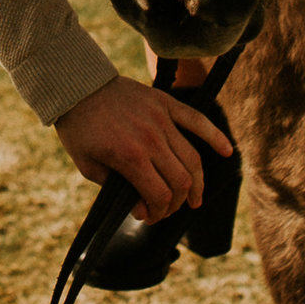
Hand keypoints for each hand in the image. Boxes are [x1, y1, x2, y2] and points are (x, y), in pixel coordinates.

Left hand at [54, 75, 229, 223]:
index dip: (158, 213)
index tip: (148, 216)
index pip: (160, 196)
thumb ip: (115, 189)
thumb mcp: (87, 166)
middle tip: (166, 209)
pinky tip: (227, 151)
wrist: (77, 88)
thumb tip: (141, 207)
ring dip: (196, 184)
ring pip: (192, 159)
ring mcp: (162, 120)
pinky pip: (197, 121)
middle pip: (181, 182)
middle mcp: (152, 139)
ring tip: (194, 199)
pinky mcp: (166, 103)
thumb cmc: (79, 129)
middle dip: (176, 203)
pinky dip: (215, 136)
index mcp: (131, 157)